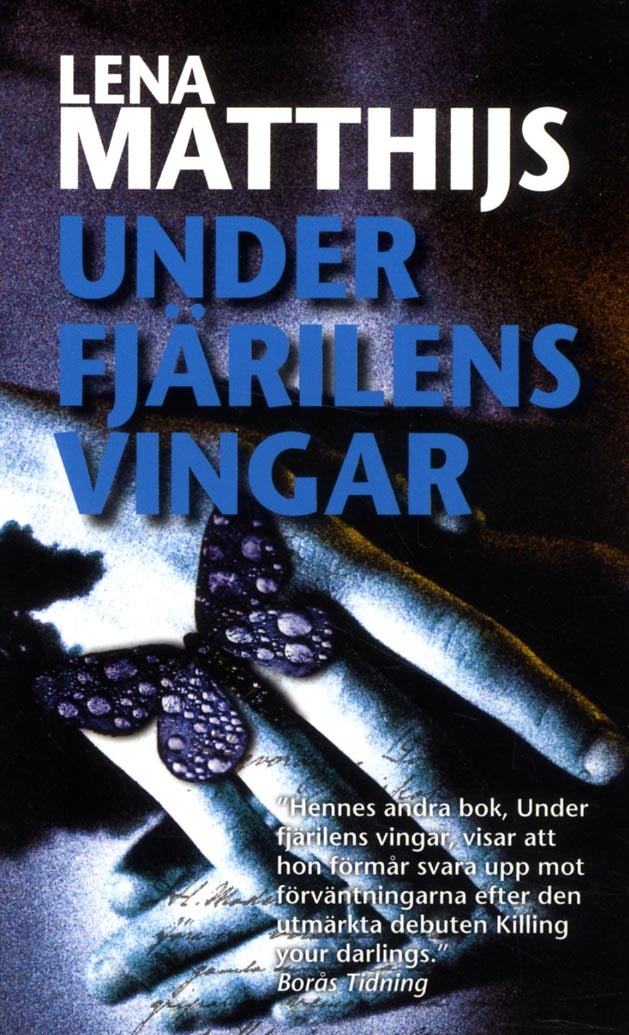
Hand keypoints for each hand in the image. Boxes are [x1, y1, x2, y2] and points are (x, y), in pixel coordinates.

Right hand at [82, 512, 626, 1029]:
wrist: (45, 493)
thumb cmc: (178, 462)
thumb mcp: (288, 448)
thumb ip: (390, 485)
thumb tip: (476, 526)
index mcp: (325, 555)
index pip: (456, 642)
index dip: (538, 705)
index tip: (603, 758)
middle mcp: (280, 631)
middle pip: (399, 750)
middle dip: (478, 829)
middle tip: (536, 892)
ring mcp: (211, 688)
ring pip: (315, 805)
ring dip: (386, 873)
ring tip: (440, 925)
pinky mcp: (145, 731)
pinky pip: (217, 822)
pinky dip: (267, 874)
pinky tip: (307, 910)